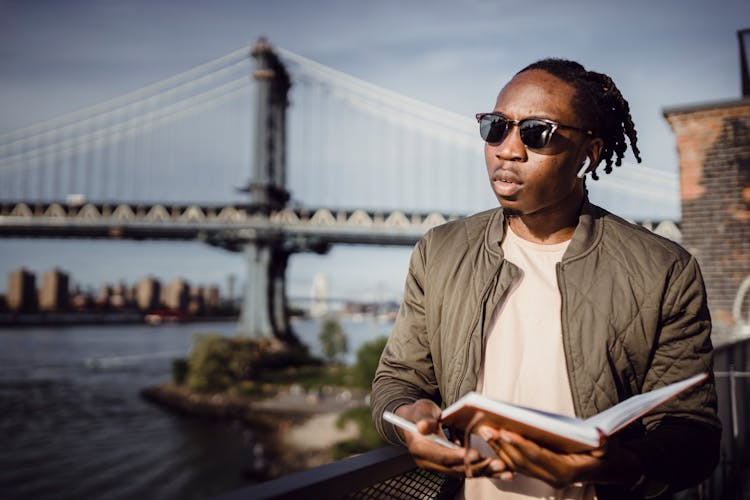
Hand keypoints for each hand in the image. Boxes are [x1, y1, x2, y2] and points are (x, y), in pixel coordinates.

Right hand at [393, 399, 507, 477]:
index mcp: (420, 449)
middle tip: (498, 463)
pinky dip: (484, 472)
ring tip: (504, 469)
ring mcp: (439, 466)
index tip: (476, 455)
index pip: (442, 456)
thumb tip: (423, 427)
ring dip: (485, 472)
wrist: (416, 421)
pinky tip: (500, 472)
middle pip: (456, 468)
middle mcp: (428, 462)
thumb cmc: (419, 413)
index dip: (459, 457)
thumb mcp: (421, 411)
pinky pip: (467, 471)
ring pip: (464, 472)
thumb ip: (423, 418)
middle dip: (478, 467)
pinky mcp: (449, 466)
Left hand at [476, 426, 641, 487]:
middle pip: (522, 460)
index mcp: (566, 472)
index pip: (538, 456)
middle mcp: (553, 478)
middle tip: (486, 428)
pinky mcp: (540, 473)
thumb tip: (601, 437)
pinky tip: (493, 439)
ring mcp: (545, 478)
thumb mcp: (609, 448)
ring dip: (499, 447)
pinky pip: (518, 464)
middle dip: (502, 444)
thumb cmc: (607, 456)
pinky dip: (504, 452)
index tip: (505, 431)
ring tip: (485, 430)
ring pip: (516, 463)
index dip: (521, 444)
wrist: (609, 469)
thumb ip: (604, 444)